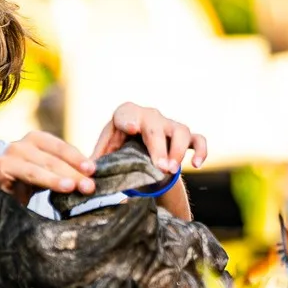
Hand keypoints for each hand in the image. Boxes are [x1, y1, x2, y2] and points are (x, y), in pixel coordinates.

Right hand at [0, 131, 94, 204]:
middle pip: (50, 161)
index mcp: (38, 140)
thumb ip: (72, 171)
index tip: (92, 170)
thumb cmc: (36, 180)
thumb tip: (95, 178)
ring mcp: (6, 158)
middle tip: (89, 187)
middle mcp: (21, 145)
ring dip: (51, 179)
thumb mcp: (54, 172)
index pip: (60, 148)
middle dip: (72, 175)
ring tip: (69, 187)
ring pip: (32, 171)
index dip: (77, 158)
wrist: (6, 193)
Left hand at [89, 102, 207, 175]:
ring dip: (178, 151)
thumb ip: (97, 159)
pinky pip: (199, 139)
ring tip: (172, 170)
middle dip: (159, 148)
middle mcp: (150, 116)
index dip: (129, 120)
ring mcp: (170, 125)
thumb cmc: (119, 145)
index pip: (127, 113)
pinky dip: (201, 151)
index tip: (132, 129)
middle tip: (160, 167)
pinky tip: (196, 165)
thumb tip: (86, 173)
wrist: (137, 143)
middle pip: (156, 128)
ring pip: (181, 131)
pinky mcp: (186, 136)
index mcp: (127, 115)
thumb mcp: (106, 150)